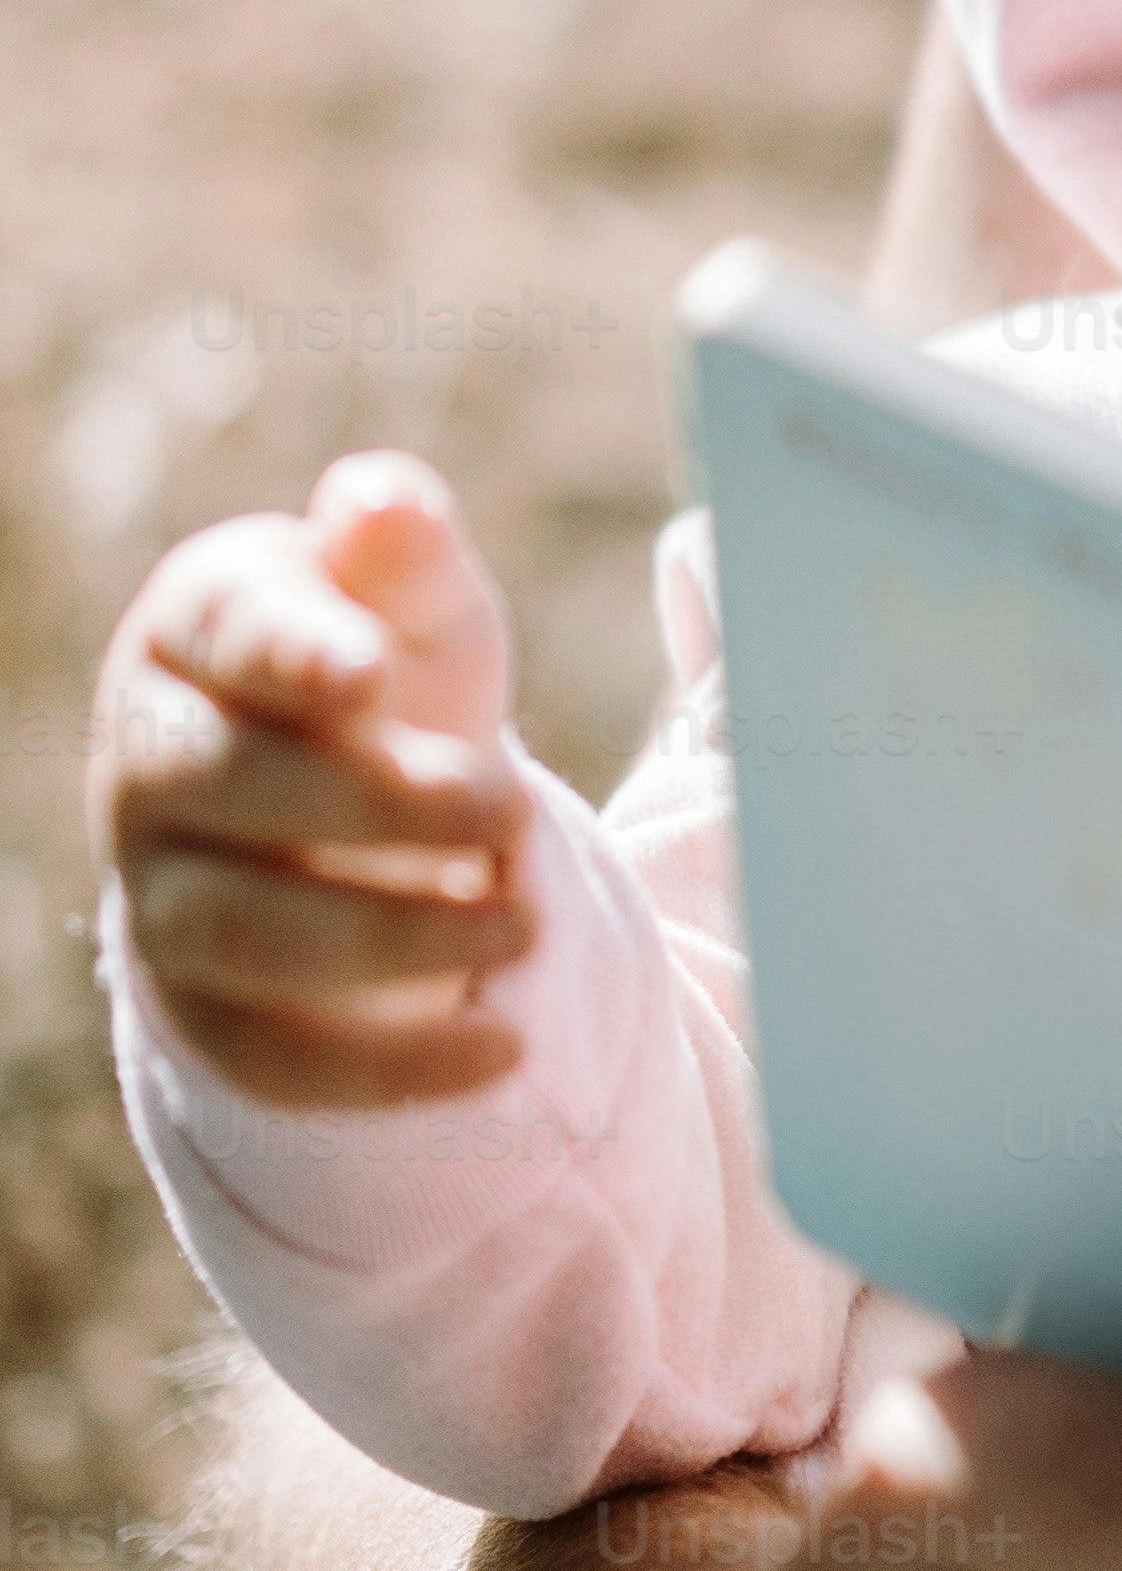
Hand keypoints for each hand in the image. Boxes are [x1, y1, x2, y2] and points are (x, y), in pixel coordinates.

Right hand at [91, 452, 531, 1106]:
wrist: (353, 803)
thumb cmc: (390, 666)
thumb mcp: (421, 602)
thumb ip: (407, 555)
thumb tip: (381, 501)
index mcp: (199, 629)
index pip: (228, 636)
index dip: (294, 653)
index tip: (370, 673)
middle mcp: (149, 760)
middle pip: (230, 786)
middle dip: (378, 803)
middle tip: (516, 806)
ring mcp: (157, 891)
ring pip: (241, 931)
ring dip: (388, 939)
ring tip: (522, 926)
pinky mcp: (199, 1008)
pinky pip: (270, 1057)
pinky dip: (386, 1070)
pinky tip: (502, 1054)